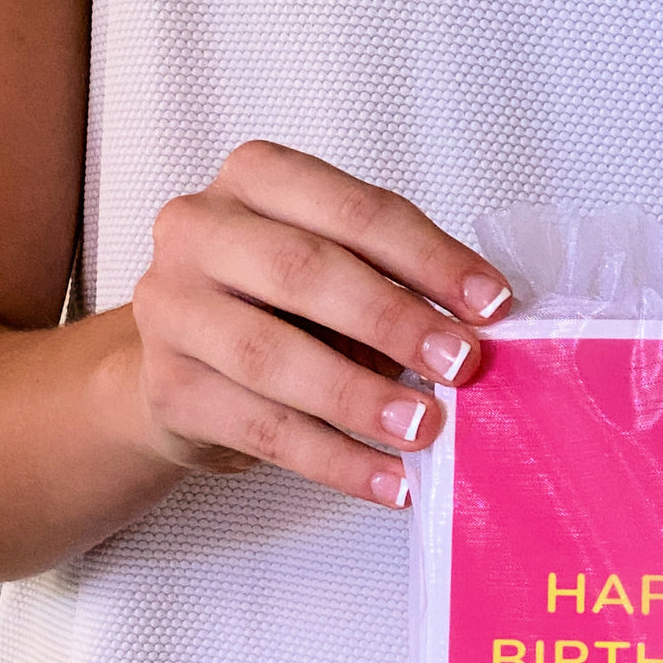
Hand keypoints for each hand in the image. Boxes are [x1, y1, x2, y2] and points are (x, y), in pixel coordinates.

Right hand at [131, 141, 513, 507]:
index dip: (429, 258)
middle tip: (462, 366)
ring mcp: (171, 309)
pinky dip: (337, 462)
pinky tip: (391, 483)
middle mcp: (199, 229)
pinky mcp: (169, 389)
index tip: (493, 305)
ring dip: (360, 397)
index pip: (354, 209)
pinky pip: (264, 431)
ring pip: (270, 356)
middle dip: (393, 321)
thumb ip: (399, 288)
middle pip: (303, 272)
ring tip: (424, 430)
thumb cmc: (280, 313)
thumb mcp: (338, 278)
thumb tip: (484, 334)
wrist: (183, 370)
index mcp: (257, 179)